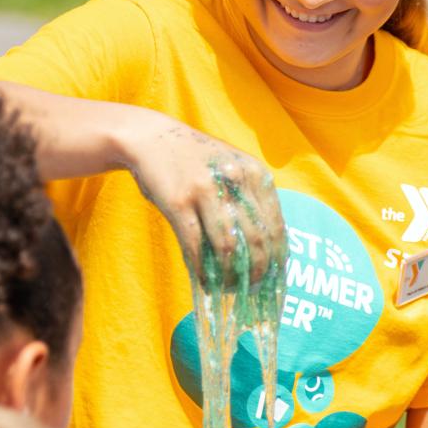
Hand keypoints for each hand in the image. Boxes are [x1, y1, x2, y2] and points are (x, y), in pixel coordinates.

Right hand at [124, 113, 286, 288]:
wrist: (151, 138)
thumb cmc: (196, 162)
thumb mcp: (233, 169)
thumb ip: (252, 200)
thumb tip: (269, 251)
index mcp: (255, 173)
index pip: (276, 227)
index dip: (276, 260)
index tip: (272, 281)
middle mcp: (235, 179)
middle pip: (257, 240)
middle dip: (256, 273)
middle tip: (250, 290)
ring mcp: (206, 190)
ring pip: (228, 247)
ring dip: (229, 276)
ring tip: (227, 289)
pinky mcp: (178, 201)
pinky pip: (195, 246)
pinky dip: (202, 270)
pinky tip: (204, 282)